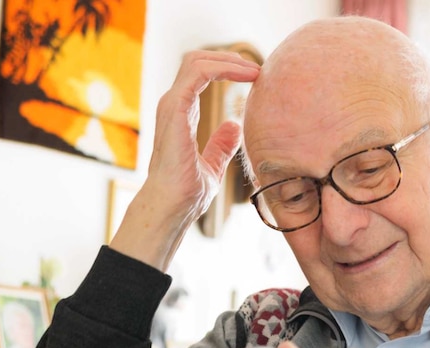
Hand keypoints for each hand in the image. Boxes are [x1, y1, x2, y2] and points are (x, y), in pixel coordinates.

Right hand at [110, 50, 259, 270]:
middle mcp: (174, 105)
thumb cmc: (187, 192)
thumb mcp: (212, 165)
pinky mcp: (176, 109)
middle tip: (257, 69)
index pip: (200, 75)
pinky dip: (222, 67)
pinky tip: (245, 75)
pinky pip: (197, 73)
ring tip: (254, 70)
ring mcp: (172, 105)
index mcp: (181, 114)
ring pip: (196, 61)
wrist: (173, 206)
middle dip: (228, 59)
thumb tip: (234, 127)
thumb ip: (221, 146)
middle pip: (197, 61)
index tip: (255, 76)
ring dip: (228, 60)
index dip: (226, 68)